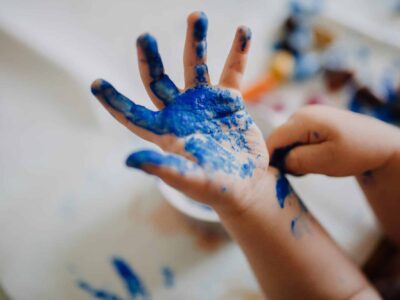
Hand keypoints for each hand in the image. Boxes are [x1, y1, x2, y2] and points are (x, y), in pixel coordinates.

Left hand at [91, 12, 268, 213]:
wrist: (246, 184)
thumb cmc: (216, 188)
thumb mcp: (190, 180)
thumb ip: (164, 168)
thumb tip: (128, 160)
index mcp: (165, 132)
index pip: (133, 114)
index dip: (114, 100)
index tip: (96, 83)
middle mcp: (180, 112)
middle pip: (159, 80)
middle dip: (151, 59)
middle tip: (145, 37)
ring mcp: (204, 103)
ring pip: (195, 66)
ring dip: (196, 42)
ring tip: (197, 16)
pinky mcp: (228, 101)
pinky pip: (232, 72)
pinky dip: (237, 53)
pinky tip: (243, 31)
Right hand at [268, 105, 399, 175]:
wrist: (380, 143)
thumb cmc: (356, 152)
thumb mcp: (326, 161)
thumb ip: (297, 161)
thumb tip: (279, 161)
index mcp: (303, 119)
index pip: (273, 140)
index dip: (269, 159)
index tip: (276, 176)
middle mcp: (301, 113)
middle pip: (278, 140)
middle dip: (284, 158)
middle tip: (302, 173)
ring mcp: (306, 116)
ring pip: (286, 141)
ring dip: (293, 156)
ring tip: (312, 166)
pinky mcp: (311, 122)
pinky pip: (295, 139)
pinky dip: (300, 151)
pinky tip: (314, 158)